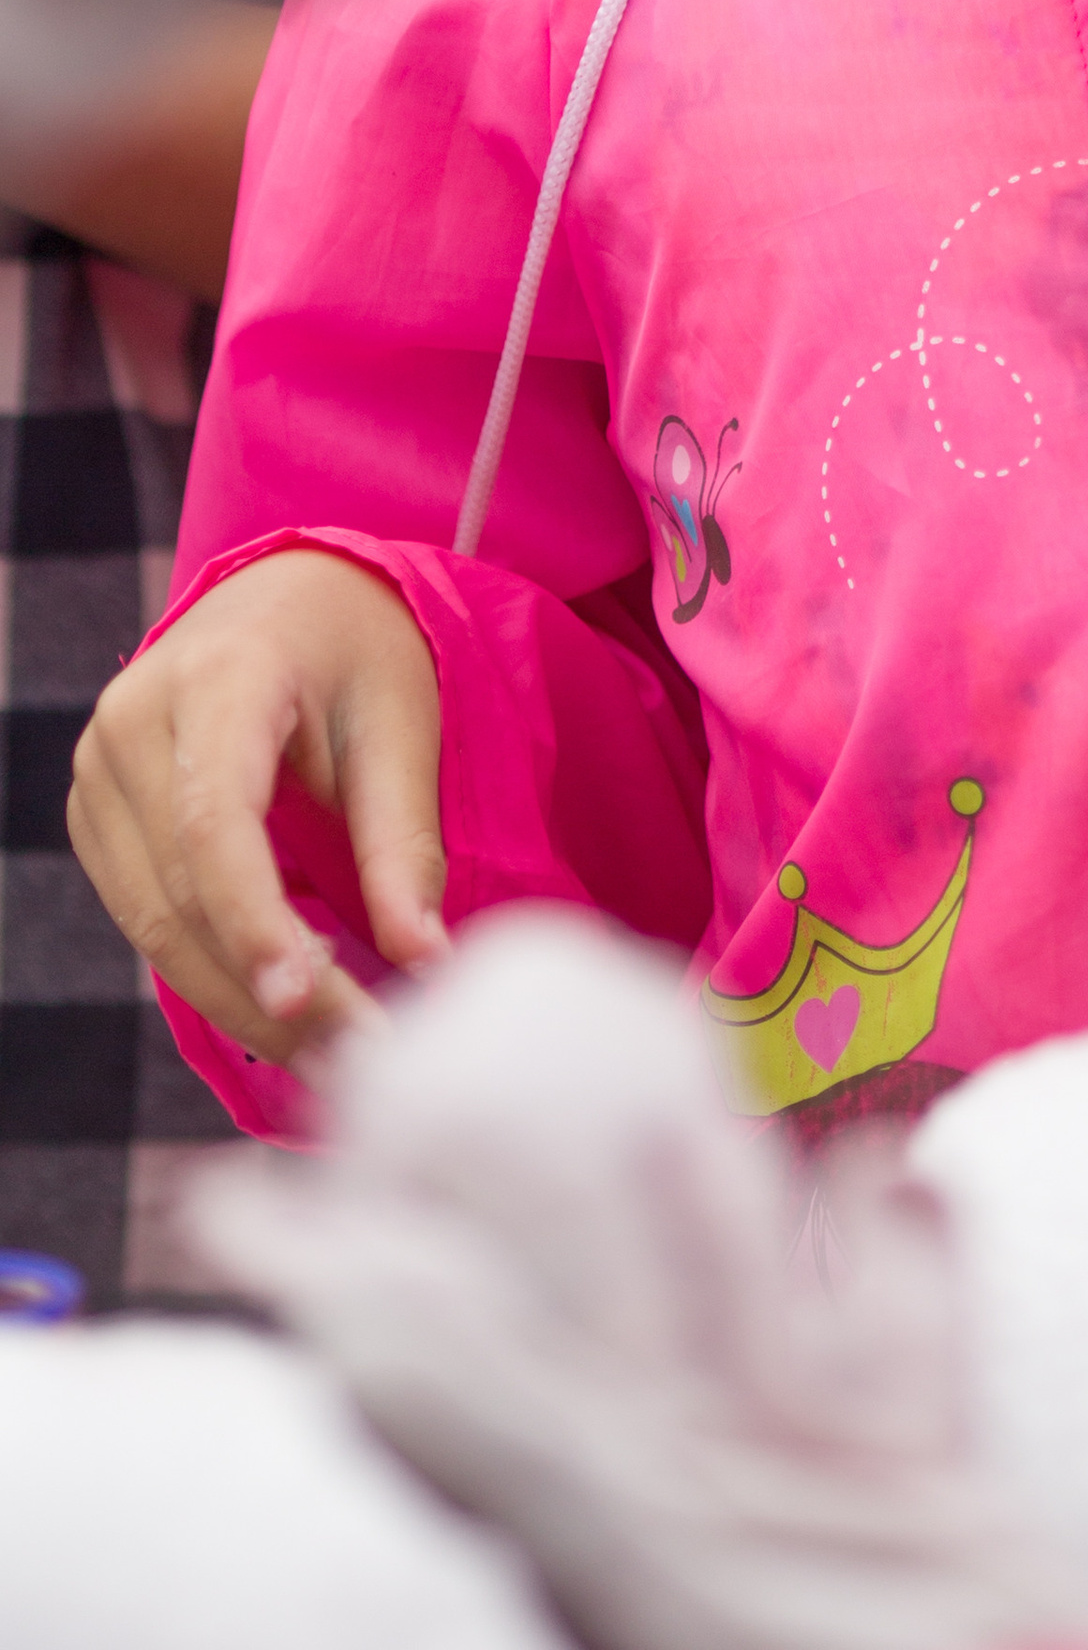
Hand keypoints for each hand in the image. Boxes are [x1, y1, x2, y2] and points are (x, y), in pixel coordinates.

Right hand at [69, 547, 447, 1064]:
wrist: (288, 593)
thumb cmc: (356, 647)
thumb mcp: (402, 720)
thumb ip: (403, 843)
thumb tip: (425, 963)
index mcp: (215, 678)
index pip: (214, 825)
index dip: (256, 923)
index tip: (312, 1001)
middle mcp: (132, 722)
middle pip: (181, 893)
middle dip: (266, 991)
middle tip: (358, 1058)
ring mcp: (99, 769)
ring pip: (154, 922)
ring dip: (239, 1000)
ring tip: (331, 1054)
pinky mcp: (98, 812)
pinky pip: (146, 912)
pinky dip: (213, 967)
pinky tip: (284, 1002)